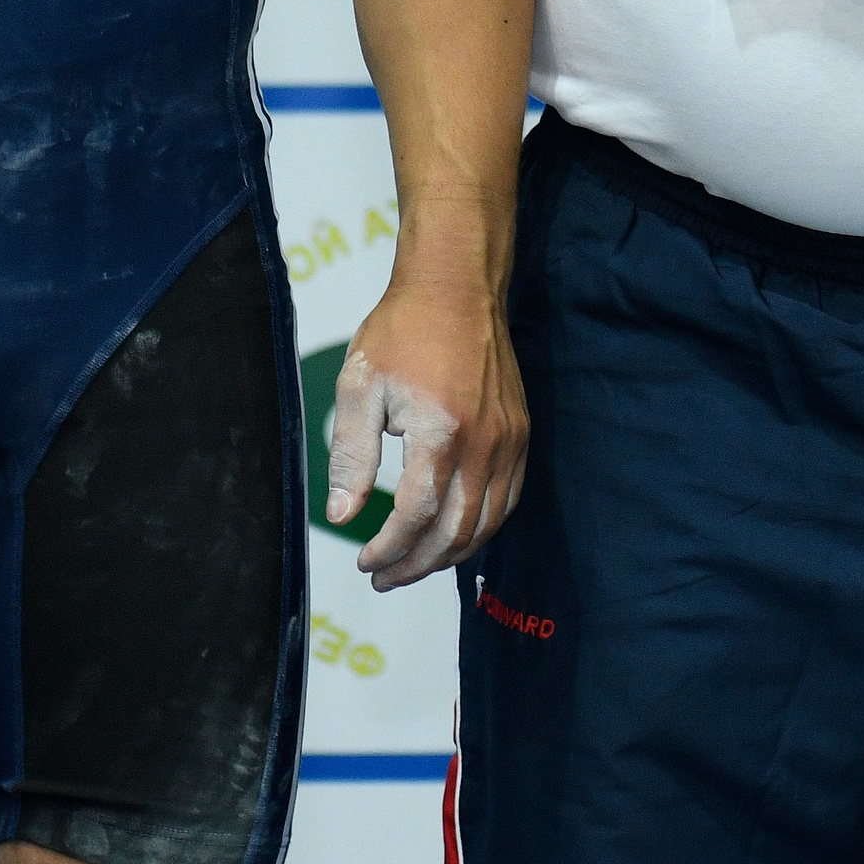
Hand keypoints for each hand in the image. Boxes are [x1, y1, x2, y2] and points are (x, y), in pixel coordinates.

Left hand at [326, 271, 526, 593]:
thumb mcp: (360, 385)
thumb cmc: (402, 330)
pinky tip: (452, 533)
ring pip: (487, 523)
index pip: (417, 516)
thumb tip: (343, 515)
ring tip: (414, 564)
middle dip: (417, 565)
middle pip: (456, 532)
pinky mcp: (520, 433)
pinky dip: (480, 527)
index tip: (366, 562)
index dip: (390, 549)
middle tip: (385, 577)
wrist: (455, 286)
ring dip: (449, 555)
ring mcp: (509, 440)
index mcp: (440, 431)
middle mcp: (484, 443)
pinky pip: (507, 499)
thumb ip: (351, 455)